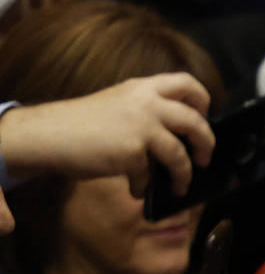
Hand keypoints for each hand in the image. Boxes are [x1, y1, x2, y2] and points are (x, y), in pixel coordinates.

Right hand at [0, 73, 213, 198]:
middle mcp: (147, 103)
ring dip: (183, 175)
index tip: (205, 116)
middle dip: (206, 143)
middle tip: (204, 158)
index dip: (202, 101)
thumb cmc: (82, 125)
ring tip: (180, 185)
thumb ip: (148, 111)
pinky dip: (143, 186)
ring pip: (181, 154)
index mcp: (143, 88)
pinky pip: (149, 174)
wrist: (49, 135)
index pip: (186, 84)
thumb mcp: (120, 104)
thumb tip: (178, 135)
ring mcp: (142, 126)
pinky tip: (136, 189)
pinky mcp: (133, 151)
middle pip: (195, 122)